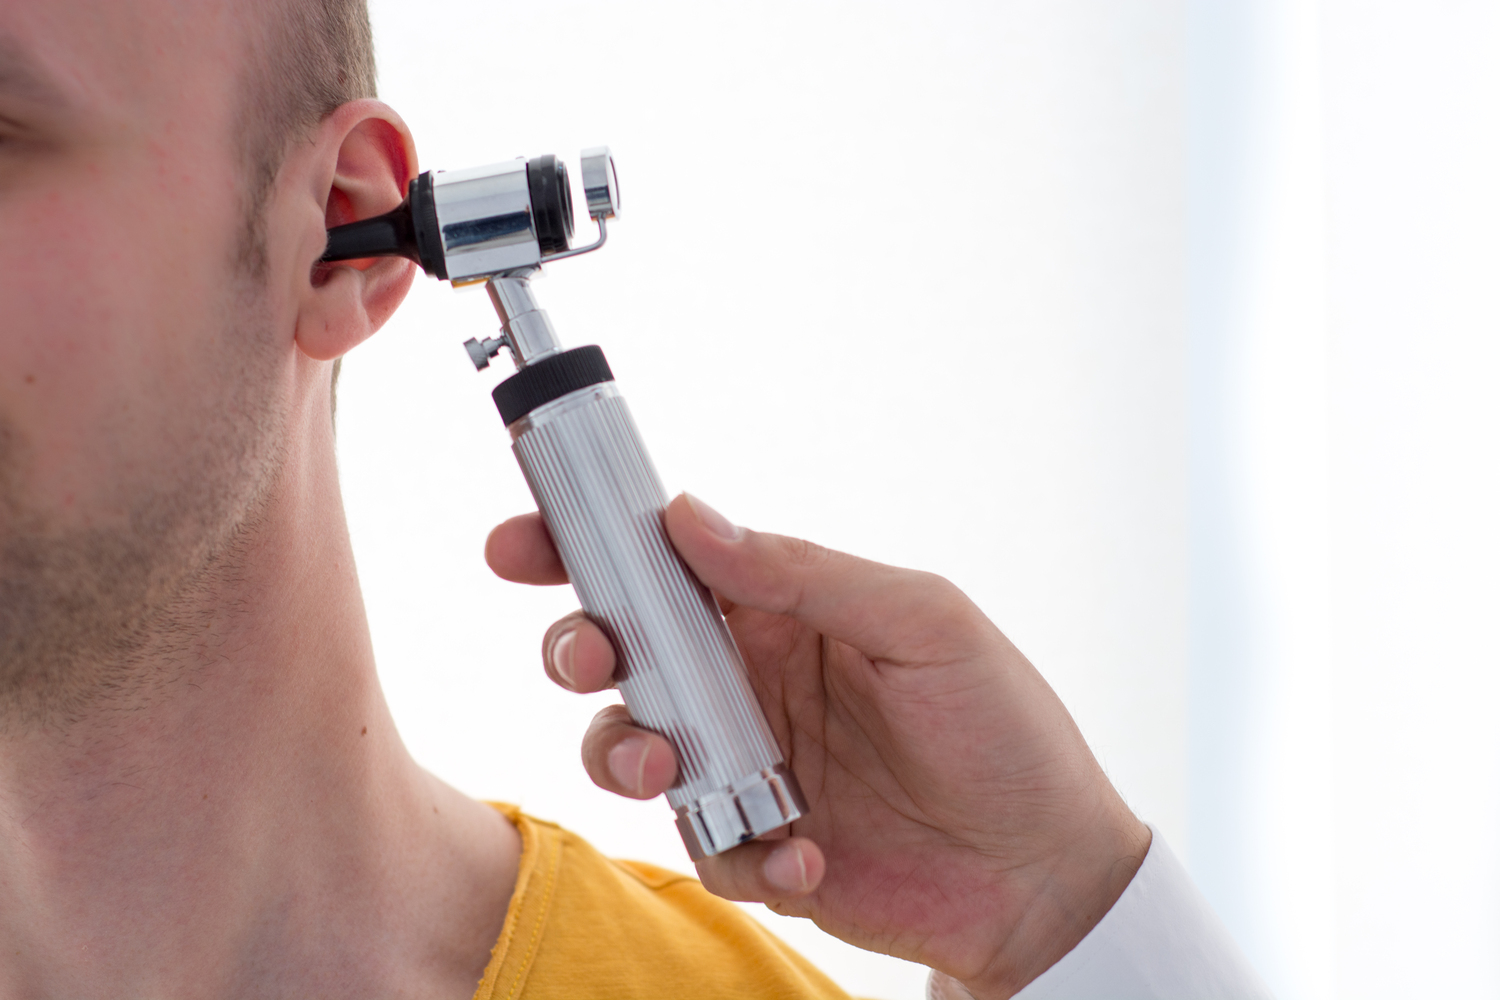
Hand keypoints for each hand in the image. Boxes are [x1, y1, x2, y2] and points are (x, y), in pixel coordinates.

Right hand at [486, 494, 1149, 999]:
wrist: (1048, 873)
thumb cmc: (1003, 729)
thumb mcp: (924, 624)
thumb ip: (806, 574)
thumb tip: (690, 519)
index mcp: (783, 611)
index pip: (665, 564)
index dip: (583, 547)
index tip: (521, 543)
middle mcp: (750, 682)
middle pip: (622, 653)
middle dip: (579, 647)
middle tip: (592, 656)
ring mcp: (746, 767)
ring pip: (630, 750)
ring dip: (630, 754)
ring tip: (677, 768)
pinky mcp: (758, 849)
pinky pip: (703, 849)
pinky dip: (742, 853)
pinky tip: (809, 852)